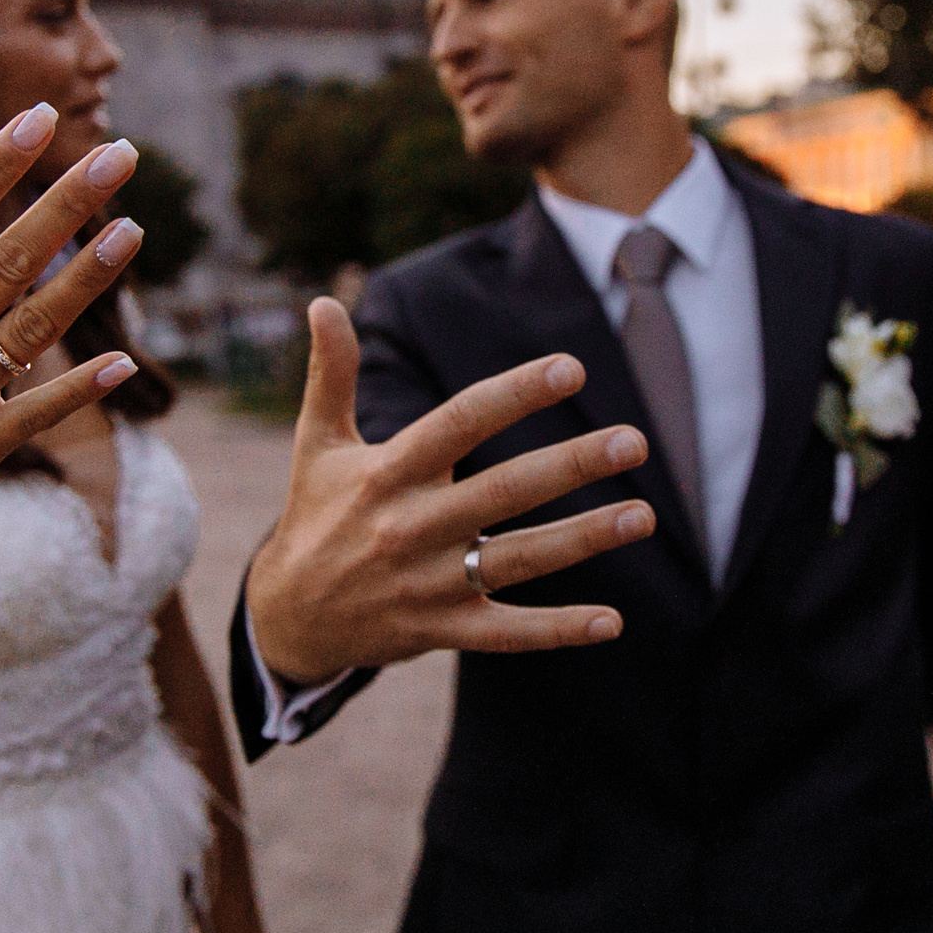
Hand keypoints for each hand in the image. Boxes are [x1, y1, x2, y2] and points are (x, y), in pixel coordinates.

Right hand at [0, 102, 143, 617]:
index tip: (44, 118)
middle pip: (14, 260)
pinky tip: (121, 361)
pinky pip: (38, 412)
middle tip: (124, 154)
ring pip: (37, 327)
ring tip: (134, 229)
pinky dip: (81, 386)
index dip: (0, 163)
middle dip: (72, 202)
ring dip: (91, 277)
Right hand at [245, 298, 655, 686]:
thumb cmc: (314, 515)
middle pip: (503, 490)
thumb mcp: (315, 442)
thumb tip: (324, 301)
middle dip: (573, 465)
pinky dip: (558, 629)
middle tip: (634, 442)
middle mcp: (411, 526)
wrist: (289, 617)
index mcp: (387, 472)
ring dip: (584, 538)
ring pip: (517, 560)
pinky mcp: (442, 629)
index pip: (459, 423)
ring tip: (643, 514)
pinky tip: (611, 622)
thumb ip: (330, 373)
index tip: (571, 369)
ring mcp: (428, 583)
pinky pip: (507, 632)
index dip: (515, 395)